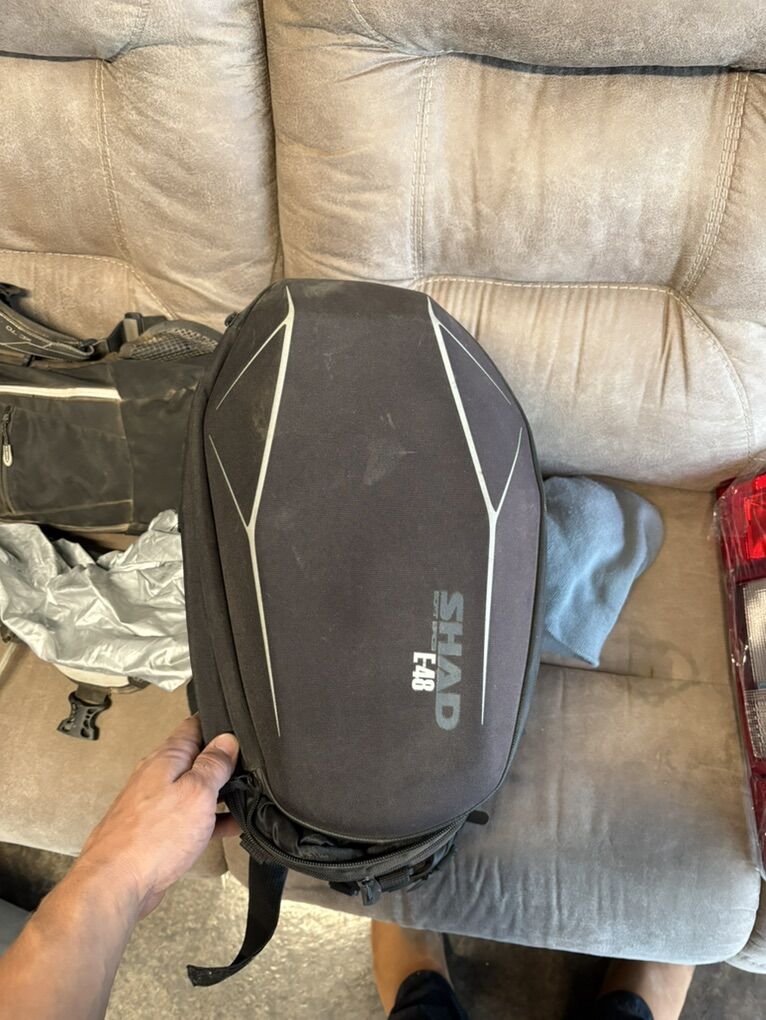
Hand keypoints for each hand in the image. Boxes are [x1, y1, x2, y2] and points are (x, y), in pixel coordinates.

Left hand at [75, 715, 239, 918]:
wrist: (116, 885)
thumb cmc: (152, 838)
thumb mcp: (196, 793)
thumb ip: (213, 765)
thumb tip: (227, 740)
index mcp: (166, 759)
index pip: (193, 726)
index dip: (217, 723)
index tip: (240, 727)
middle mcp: (157, 777)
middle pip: (194, 758)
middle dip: (220, 760)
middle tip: (249, 765)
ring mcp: (155, 805)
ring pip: (193, 789)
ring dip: (218, 792)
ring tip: (246, 796)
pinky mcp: (156, 832)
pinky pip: (188, 818)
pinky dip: (209, 819)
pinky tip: (229, 827)